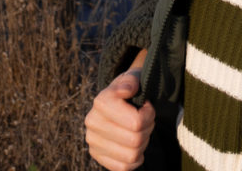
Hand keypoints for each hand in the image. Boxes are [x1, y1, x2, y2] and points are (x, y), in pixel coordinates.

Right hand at [85, 55, 153, 170]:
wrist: (118, 102)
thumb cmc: (130, 91)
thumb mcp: (133, 78)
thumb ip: (131, 80)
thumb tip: (127, 90)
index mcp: (101, 102)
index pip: (137, 123)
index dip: (149, 115)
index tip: (147, 106)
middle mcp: (92, 122)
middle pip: (136, 140)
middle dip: (148, 129)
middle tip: (146, 120)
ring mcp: (93, 142)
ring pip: (132, 155)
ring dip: (142, 144)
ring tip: (140, 131)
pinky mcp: (97, 156)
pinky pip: (124, 167)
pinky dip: (135, 159)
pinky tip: (134, 145)